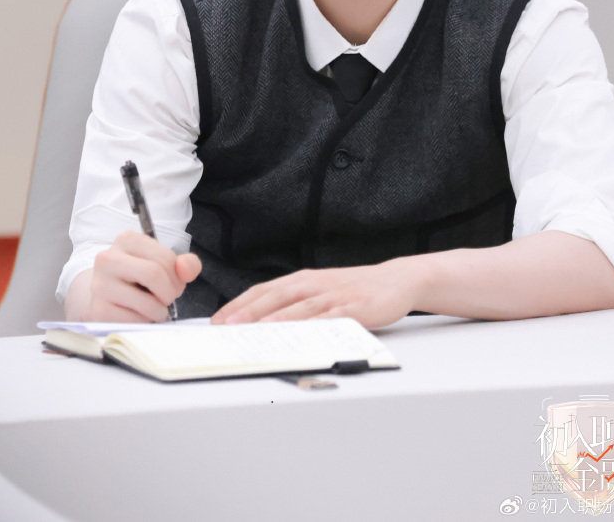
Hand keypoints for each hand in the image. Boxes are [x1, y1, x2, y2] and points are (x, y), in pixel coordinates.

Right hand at [80, 231, 201, 321]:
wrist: (104, 297)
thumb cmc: (138, 278)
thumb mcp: (162, 264)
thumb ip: (184, 264)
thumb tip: (186, 268)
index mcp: (127, 240)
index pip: (164, 257)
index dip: (177, 276)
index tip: (174, 284)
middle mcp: (108, 258)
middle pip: (153, 274)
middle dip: (170, 292)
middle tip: (169, 299)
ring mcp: (100, 285)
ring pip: (147, 302)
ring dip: (160, 311)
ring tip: (156, 309)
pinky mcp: (98, 310)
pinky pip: (135, 321)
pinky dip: (145, 323)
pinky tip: (140, 316)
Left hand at [209, 257, 425, 328]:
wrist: (396, 280)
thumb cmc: (353, 290)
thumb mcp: (320, 292)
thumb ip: (295, 304)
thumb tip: (260, 324)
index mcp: (303, 280)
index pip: (264, 291)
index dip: (239, 304)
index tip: (216, 321)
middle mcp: (315, 284)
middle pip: (276, 296)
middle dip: (248, 311)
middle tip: (225, 327)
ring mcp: (335, 294)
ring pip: (300, 305)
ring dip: (277, 317)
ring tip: (256, 329)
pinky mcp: (355, 306)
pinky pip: (332, 316)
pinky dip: (315, 323)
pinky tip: (303, 332)